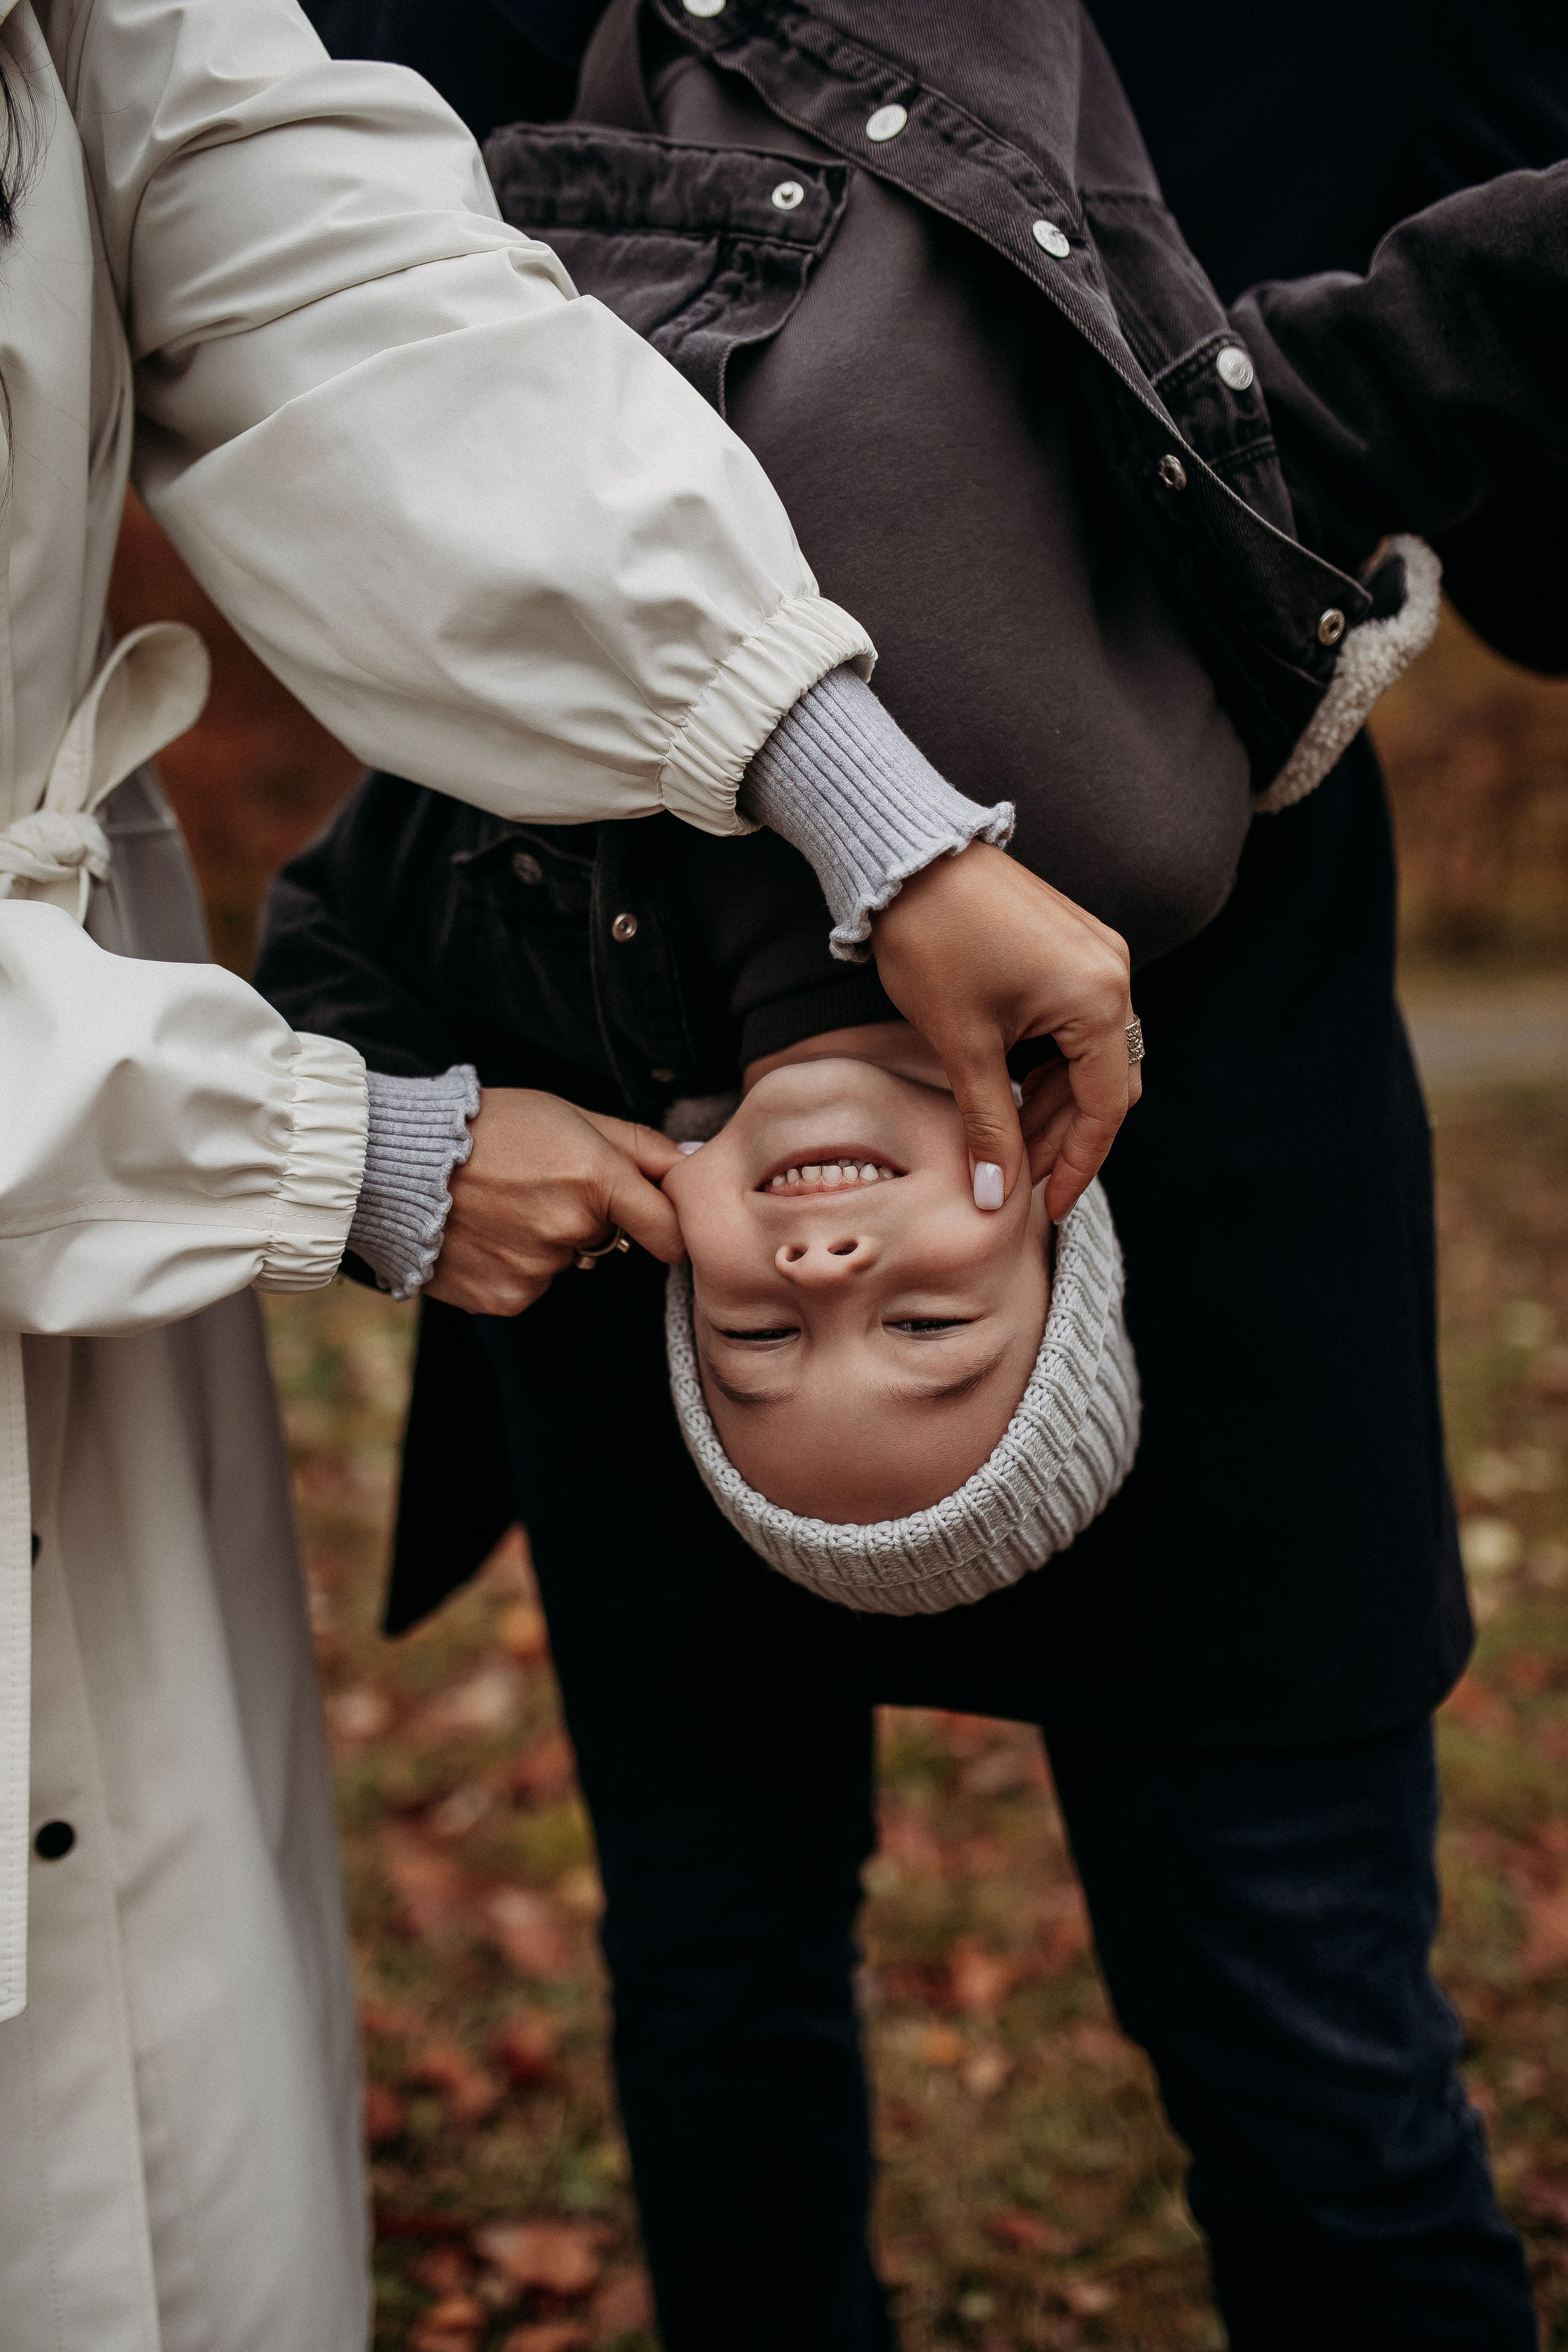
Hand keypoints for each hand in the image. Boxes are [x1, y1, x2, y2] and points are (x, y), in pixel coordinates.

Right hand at [425, 1089, 684, 1315]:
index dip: (666, 1227)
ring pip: (564, 1263)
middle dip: (587, 1217)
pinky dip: (511, 1267)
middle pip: (608, 1240)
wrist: (394, 1163)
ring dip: (543, 1242)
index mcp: (597, 1178)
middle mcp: (572, 1230)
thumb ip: (640, 1146)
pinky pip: (528, 1287)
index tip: (654, 1222)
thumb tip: (695, 1163)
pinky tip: (481, 1236)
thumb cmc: (486, 1126)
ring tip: (499, 1207)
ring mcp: (538, 1270)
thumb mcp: (569, 1114)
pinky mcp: (505, 1298)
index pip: (669, 1230)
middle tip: (536, 1185)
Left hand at [870, 841, 1140, 1220]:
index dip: (1075, 1166)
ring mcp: (1097, 957)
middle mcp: (1114, 975)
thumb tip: (998, 1196)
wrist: (908, 856)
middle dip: (1063, 1138)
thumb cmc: (933, 941)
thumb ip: (989, 1124)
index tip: (1046, 1209)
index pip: (1104, 1108)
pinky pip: (1076, 1024)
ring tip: (1004, 1143)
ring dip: (1052, 1104)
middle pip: (1106, 1084)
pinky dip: (1048, 1065)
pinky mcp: (1073, 948)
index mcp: (1099, 999)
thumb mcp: (962, 1045)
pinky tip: (1010, 1093)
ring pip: (1089, 1057)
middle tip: (1015, 1180)